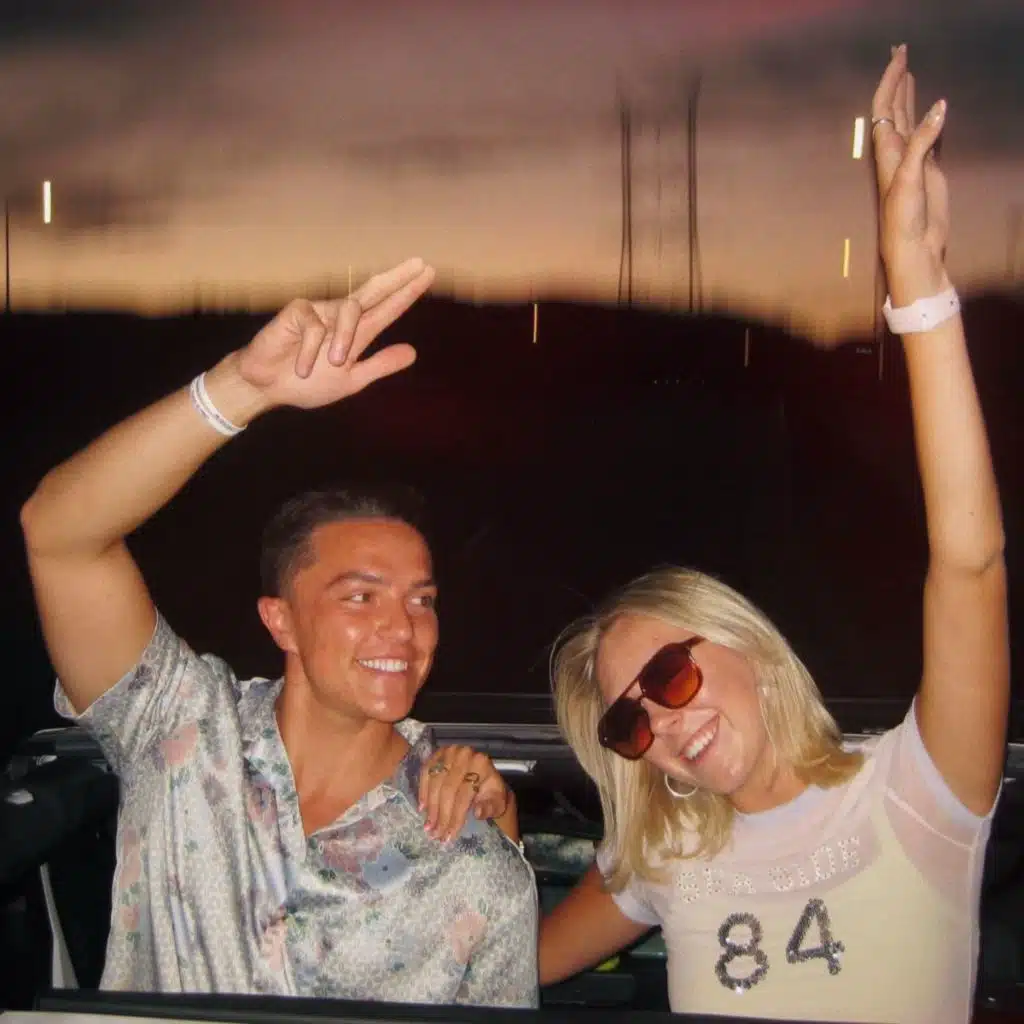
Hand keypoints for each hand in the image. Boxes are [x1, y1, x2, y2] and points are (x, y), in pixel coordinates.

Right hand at [229, 258, 434, 412]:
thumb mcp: (351, 379)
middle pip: (373, 291)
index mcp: (356, 332)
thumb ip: (380, 365)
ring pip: (349, 311)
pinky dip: (310, 352)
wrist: (268, 388)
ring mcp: (320, 311)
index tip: (427, 274)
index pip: (386, 308)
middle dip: (398, 278)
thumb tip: (413, 352)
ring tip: (336, 363)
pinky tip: (302, 367)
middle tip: (421, 264)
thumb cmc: (306, 381)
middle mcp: (341, 317)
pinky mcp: (297, 312)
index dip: (407, 292)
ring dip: (344, 339)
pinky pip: (314, 327)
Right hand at [418, 746, 517, 844]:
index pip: (464, 795)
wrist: (483, 775)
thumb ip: (490, 808)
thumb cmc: (490, 792)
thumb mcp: (497, 802)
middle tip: (435, 834)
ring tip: (428, 826)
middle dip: (440, 815)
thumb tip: (478, 812)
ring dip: (430, 806)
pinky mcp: (437, 753)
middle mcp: (464, 754)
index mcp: (481, 765)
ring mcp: (449, 752)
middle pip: (448, 789)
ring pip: (435, 782)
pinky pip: (426, 773)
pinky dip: (422, 791)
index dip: (455, 817)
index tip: (449, 836)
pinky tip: (422, 807)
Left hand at [871, 46, 950, 304]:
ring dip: (908, 97)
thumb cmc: (902, 217)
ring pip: (908, 120)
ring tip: (909, 74)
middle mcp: (896, 152)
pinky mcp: (928, 171)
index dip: (891, 79)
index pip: (886, 106)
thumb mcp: (909, 177)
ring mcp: (912, 160)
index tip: (900, 55)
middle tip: (901, 52)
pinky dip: (929, 120)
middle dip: (897, 80)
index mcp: (886, 150)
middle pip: (894, 108)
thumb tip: (940, 107)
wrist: (914, 247)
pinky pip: (927, 137)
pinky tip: (932, 111)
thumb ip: (922, 141)